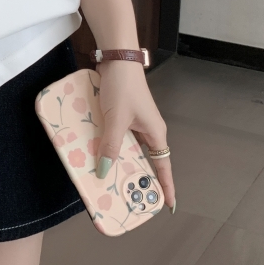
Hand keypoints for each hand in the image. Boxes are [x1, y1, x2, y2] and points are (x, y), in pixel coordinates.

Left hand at [95, 60, 175, 211]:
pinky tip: (95, 152)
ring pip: (128, 148)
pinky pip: (117, 136)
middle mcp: (147, 129)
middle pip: (144, 160)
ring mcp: (134, 121)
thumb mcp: (116, 119)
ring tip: (106, 178)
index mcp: (155, 133)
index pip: (163, 166)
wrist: (116, 58)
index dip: (165, 186)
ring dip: (118, 160)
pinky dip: (109, 145)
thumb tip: (104, 171)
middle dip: (135, 176)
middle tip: (125, 197)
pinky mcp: (121, 114)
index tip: (167, 206)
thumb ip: (110, 145)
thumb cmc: (123, 87)